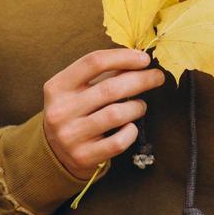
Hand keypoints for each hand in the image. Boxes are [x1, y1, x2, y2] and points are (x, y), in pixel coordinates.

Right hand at [43, 48, 164, 180]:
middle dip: (141, 80)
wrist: (56, 152)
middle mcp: (60, 111)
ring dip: (137, 107)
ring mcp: (71, 136)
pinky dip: (131, 132)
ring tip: (141, 106)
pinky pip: (119, 141)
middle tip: (157, 77)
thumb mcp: (77, 90)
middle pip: (109, 88)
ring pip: (116, 115)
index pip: (94, 62)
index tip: (145, 59)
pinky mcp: (83, 156)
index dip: (123, 57)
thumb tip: (138, 60)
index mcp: (57, 87)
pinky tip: (131, 127)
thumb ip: (103, 74)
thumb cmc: (74, 112)